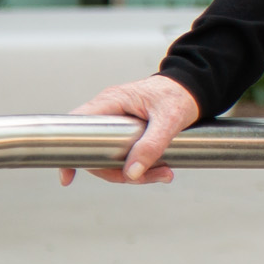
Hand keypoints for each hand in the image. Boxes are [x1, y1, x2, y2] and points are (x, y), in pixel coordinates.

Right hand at [57, 75, 201, 186]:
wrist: (196, 86)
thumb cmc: (181, 94)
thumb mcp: (170, 120)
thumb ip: (152, 145)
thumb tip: (131, 173)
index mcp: (111, 102)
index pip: (76, 127)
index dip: (70, 153)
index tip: (67, 177)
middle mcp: (109, 111)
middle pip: (96, 151)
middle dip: (119, 172)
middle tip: (149, 177)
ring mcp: (117, 121)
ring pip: (112, 157)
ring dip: (136, 171)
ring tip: (165, 173)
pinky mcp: (128, 130)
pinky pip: (125, 153)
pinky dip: (141, 164)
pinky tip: (162, 169)